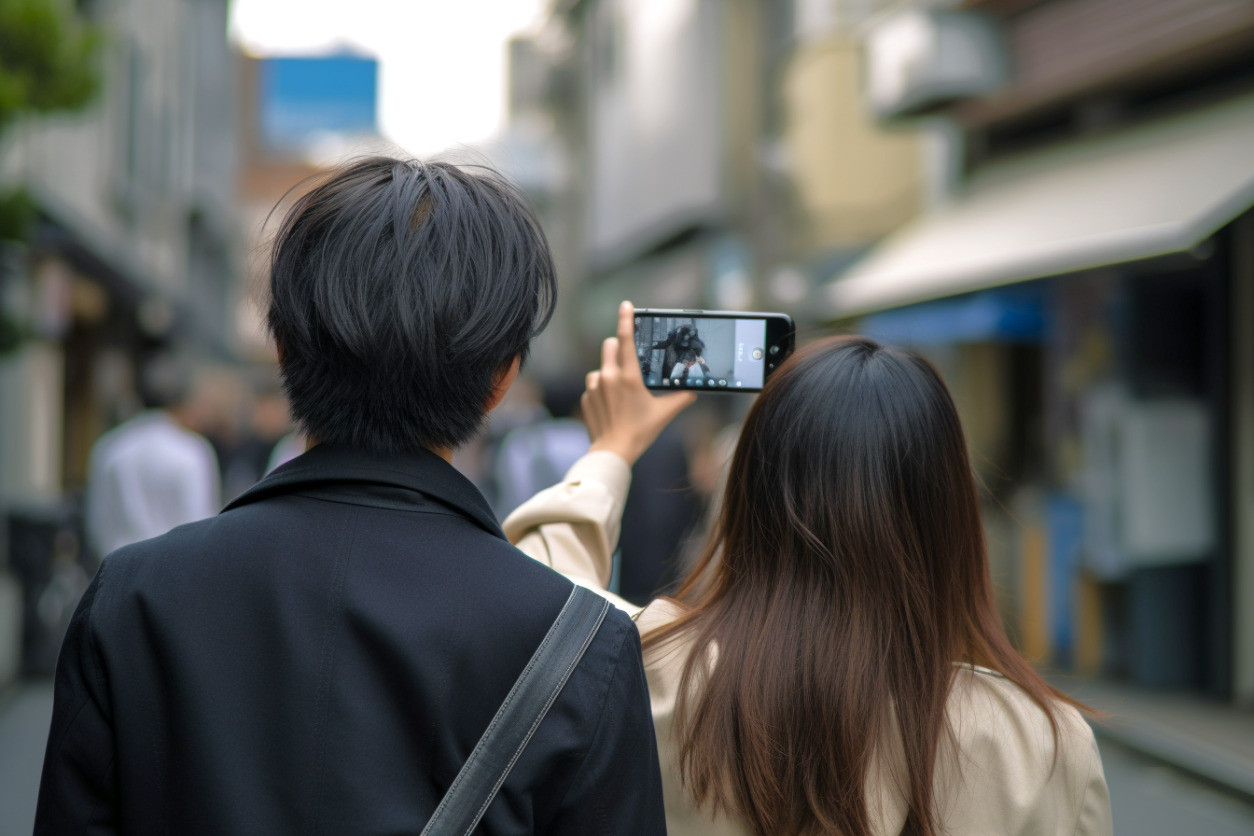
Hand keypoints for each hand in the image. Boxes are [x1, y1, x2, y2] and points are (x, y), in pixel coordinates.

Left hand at [583, 301, 695, 465]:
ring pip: (601, 366)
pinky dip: (602, 389)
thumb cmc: (640, 432)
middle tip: (630, 361)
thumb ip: (681, 398)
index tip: (626, 305)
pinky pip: (593, 384)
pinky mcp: (585, 397)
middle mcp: (608, 376)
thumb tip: (693, 391)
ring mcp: (593, 387)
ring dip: (610, 371)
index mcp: (628, 376)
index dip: (626, 319)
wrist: (613, 452)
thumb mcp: (664, 413)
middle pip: (610, 345)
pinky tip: (611, 404)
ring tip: (621, 392)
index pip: (626, 339)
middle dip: (618, 347)